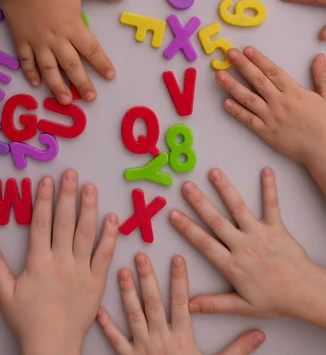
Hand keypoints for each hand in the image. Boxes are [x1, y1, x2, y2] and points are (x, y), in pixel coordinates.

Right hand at [0, 170, 118, 354]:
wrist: (53, 345)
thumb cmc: (28, 320)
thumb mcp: (5, 293)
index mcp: (38, 263)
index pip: (41, 224)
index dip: (43, 200)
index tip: (47, 180)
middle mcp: (61, 262)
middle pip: (64, 222)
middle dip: (67, 195)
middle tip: (71, 173)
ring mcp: (81, 270)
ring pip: (86, 233)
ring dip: (89, 208)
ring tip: (90, 187)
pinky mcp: (97, 280)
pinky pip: (104, 253)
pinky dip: (110, 235)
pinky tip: (112, 216)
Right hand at [1, 0, 126, 102]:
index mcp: (73, 26)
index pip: (91, 49)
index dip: (101, 63)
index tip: (110, 76)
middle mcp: (56, 39)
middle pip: (71, 65)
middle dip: (82, 83)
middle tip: (90, 98)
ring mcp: (37, 41)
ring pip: (48, 69)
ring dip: (57, 86)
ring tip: (64, 100)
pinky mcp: (21, 39)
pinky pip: (26, 60)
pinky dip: (31, 73)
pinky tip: (36, 84)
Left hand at [97, 253, 264, 354]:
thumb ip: (237, 350)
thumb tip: (259, 334)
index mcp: (182, 338)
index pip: (181, 303)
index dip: (179, 280)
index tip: (177, 258)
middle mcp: (161, 339)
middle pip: (154, 303)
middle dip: (147, 278)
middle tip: (140, 256)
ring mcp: (142, 349)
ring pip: (133, 316)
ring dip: (127, 293)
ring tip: (121, 272)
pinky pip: (116, 342)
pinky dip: (107, 327)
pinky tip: (98, 311)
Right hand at [170, 168, 325, 326]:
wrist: (304, 294)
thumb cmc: (275, 300)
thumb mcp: (243, 306)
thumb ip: (215, 304)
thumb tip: (190, 305)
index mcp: (233, 265)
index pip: (205, 243)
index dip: (187, 228)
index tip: (173, 214)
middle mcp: (243, 246)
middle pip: (217, 221)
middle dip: (199, 203)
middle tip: (187, 187)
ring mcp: (259, 234)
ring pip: (239, 208)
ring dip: (225, 189)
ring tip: (214, 172)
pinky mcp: (276, 227)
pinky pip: (271, 205)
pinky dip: (269, 187)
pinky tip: (266, 171)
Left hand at [214, 47, 325, 166]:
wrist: (324, 150)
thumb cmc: (325, 124)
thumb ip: (321, 76)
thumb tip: (319, 57)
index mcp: (294, 92)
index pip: (273, 71)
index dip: (258, 59)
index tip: (246, 50)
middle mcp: (280, 102)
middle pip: (257, 80)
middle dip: (242, 65)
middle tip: (229, 54)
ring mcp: (272, 117)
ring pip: (248, 98)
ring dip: (232, 86)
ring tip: (219, 76)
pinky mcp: (266, 132)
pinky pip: (248, 119)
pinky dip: (236, 111)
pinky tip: (225, 102)